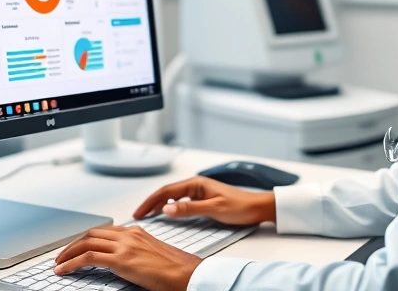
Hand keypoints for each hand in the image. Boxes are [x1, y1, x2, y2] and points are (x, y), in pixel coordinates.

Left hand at [54, 225, 200, 290]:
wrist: (188, 274)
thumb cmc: (177, 269)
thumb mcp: (154, 255)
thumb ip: (138, 253)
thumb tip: (126, 263)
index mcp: (137, 232)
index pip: (105, 231)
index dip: (87, 239)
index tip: (77, 248)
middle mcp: (129, 235)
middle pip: (92, 234)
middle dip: (73, 244)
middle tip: (62, 255)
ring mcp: (124, 246)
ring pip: (86, 243)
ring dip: (68, 253)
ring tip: (58, 264)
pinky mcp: (121, 260)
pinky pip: (88, 258)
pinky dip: (71, 263)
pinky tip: (63, 270)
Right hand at [133, 176, 276, 224]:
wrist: (258, 207)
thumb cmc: (240, 206)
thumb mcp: (213, 209)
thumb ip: (189, 208)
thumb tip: (167, 208)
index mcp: (197, 183)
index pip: (166, 191)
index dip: (150, 202)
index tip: (140, 212)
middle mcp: (196, 185)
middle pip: (167, 192)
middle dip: (151, 202)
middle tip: (139, 214)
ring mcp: (200, 191)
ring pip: (173, 196)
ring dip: (159, 204)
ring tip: (148, 214)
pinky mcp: (203, 198)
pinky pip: (181, 200)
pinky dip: (170, 206)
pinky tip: (167, 213)